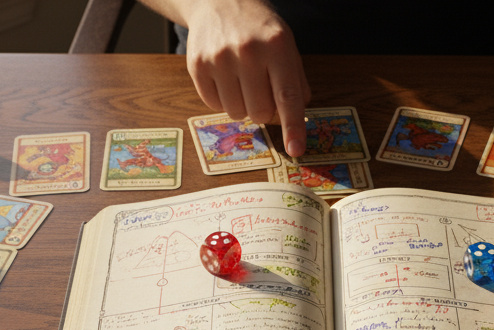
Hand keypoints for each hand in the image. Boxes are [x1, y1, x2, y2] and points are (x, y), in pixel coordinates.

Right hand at [181, 0, 310, 156]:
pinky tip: (225, 77)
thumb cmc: (258, 28)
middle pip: (259, 112)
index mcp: (277, 46)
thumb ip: (295, 81)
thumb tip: (295, 118)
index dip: (292, 127)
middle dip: (263, 109)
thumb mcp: (286, 45)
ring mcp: (219, 58)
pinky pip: (214, 105)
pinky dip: (223, 99)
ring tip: (241, 80)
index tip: (296, 150)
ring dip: (242, 105)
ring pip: (236, 113)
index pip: (287, 96)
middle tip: (261, 89)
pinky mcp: (197, 65)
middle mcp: (247, 51)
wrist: (219, 1)